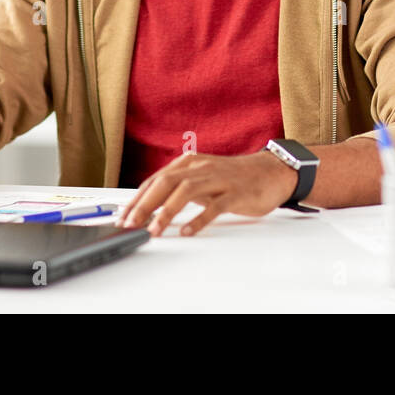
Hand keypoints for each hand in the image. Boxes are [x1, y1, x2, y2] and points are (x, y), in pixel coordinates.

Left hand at [118, 150, 298, 236]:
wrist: (271, 171)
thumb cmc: (234, 178)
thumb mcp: (201, 178)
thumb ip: (178, 188)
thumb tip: (149, 207)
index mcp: (189, 163)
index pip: (156, 180)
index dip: (137, 199)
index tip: (123, 217)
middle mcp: (201, 168)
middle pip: (166, 182)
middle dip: (145, 204)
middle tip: (130, 224)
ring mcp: (219, 179)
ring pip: (186, 191)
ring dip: (167, 211)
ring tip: (154, 230)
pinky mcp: (236, 193)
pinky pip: (215, 206)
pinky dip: (199, 218)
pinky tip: (188, 231)